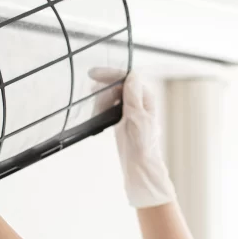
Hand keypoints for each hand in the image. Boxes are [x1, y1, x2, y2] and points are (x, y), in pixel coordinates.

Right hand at [88, 68, 175, 208]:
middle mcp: (139, 101)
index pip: (128, 77)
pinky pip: (109, 106)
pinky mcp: (121, 118)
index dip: (110, 73)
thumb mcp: (138, 118)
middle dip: (104, 89)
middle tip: (92, 94)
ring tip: (97, 111)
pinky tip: (98, 115)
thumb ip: (134, 96)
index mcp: (146, 97)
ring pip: (111, 95)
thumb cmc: (143, 144)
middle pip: (118, 84)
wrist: (140, 165)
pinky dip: (101, 108)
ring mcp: (130, 109)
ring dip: (101, 100)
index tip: (93, 74)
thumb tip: (132, 76)